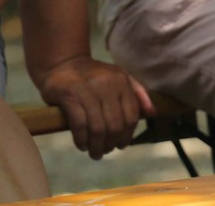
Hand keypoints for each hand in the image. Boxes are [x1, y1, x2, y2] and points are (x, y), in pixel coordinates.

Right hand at [36, 55, 152, 159]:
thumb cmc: (92, 75)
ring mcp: (86, 89)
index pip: (131, 116)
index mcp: (121, 80)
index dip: (127, 136)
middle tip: (105, 151)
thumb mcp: (118, 76)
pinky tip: (82, 144)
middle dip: (111, 144)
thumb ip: (137, 92)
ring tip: (95, 152)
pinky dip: (82, 139)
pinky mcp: (69, 95)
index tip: (120, 145)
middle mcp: (106, 83)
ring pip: (98, 128)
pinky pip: (80, 125)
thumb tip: (152, 113)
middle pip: (115, 125)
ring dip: (97, 146)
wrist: (61, 62)